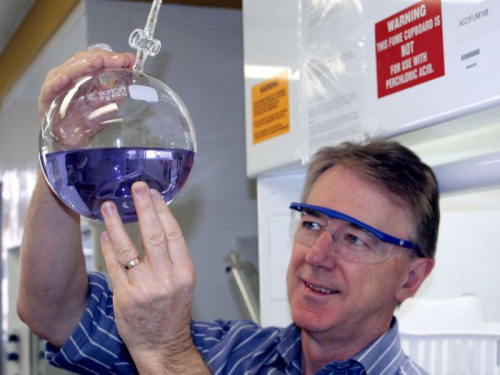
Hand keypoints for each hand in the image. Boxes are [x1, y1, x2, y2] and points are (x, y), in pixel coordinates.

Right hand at [39, 49, 135, 148]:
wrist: (71, 142)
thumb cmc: (86, 120)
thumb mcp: (107, 104)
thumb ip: (117, 89)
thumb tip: (132, 75)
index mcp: (83, 74)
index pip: (97, 58)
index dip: (112, 57)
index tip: (128, 60)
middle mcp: (70, 76)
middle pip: (84, 60)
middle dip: (103, 58)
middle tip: (119, 60)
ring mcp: (57, 85)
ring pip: (68, 69)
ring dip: (83, 65)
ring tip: (97, 62)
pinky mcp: (47, 98)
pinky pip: (50, 89)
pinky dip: (57, 83)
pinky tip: (65, 79)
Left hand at [100, 181, 201, 371]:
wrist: (162, 344)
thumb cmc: (171, 312)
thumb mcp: (182, 282)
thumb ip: (171, 256)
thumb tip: (156, 224)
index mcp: (184, 272)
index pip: (173, 234)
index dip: (163, 211)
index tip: (154, 194)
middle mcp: (165, 278)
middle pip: (153, 235)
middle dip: (144, 207)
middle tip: (136, 188)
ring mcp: (144, 288)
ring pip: (128, 248)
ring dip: (116, 223)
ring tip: (108, 206)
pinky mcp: (124, 297)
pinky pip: (114, 266)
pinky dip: (108, 247)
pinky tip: (104, 234)